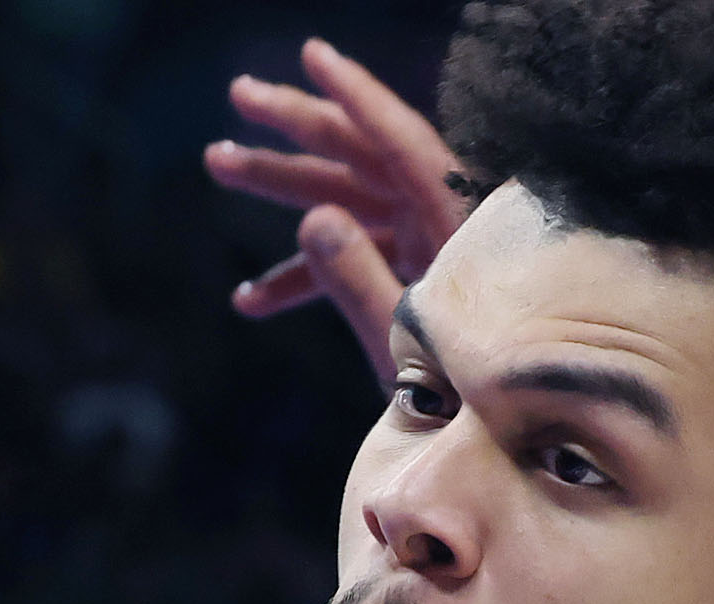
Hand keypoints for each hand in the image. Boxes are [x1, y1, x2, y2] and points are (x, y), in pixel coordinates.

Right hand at [202, 37, 469, 383]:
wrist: (496, 438)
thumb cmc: (465, 395)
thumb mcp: (406, 341)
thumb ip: (359, 281)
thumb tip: (311, 219)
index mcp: (454, 224)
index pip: (400, 142)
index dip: (355, 96)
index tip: (312, 55)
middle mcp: (440, 220)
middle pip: (363, 156)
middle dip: (297, 126)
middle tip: (239, 96)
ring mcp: (425, 245)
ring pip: (347, 199)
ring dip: (282, 187)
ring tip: (217, 161)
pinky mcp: (410, 274)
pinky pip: (352, 258)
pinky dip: (302, 277)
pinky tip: (249, 300)